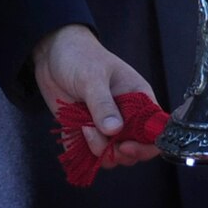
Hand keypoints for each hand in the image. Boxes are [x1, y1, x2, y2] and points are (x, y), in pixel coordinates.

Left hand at [32, 24, 160, 165]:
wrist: (52, 52)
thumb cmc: (80, 56)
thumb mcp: (92, 77)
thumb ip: (102, 104)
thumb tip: (115, 130)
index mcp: (138, 100)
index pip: (155, 132)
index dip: (146, 145)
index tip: (125, 145)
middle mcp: (126, 117)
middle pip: (134, 150)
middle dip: (116, 151)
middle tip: (95, 134)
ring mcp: (105, 126)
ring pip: (111, 155)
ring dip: (97, 149)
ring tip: (83, 128)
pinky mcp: (86, 131)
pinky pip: (88, 153)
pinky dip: (81, 151)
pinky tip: (73, 134)